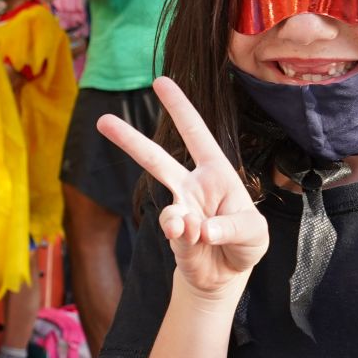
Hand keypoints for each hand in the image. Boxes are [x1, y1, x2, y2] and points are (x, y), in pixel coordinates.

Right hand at [98, 76, 268, 295]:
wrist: (227, 275)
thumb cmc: (246, 242)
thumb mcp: (255, 233)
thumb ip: (232, 227)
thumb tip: (196, 227)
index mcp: (217, 173)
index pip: (197, 134)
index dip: (180, 108)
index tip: (160, 81)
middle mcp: (192, 187)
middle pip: (155, 159)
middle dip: (129, 140)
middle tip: (102, 120)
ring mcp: (180, 211)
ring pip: (165, 208)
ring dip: (171, 218)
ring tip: (188, 232)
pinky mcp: (174, 237)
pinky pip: (176, 233)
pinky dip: (188, 239)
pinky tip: (198, 242)